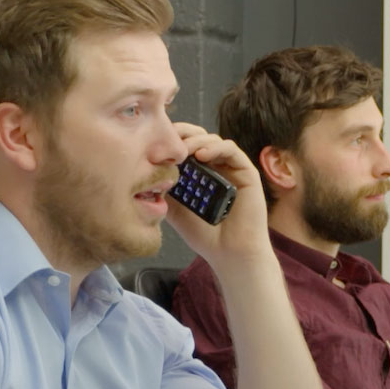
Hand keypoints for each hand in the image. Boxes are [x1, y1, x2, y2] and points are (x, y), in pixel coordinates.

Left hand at [163, 122, 271, 270]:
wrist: (229, 253)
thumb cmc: (204, 234)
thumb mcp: (174, 209)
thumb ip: (163, 189)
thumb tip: (143, 168)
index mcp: (197, 173)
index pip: (183, 146)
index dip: (169, 140)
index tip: (153, 142)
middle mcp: (214, 167)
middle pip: (197, 137)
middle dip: (181, 134)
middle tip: (165, 139)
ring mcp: (230, 168)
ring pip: (212, 140)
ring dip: (195, 141)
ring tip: (181, 150)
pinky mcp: (246, 172)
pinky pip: (231, 150)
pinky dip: (215, 148)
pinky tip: (201, 155)